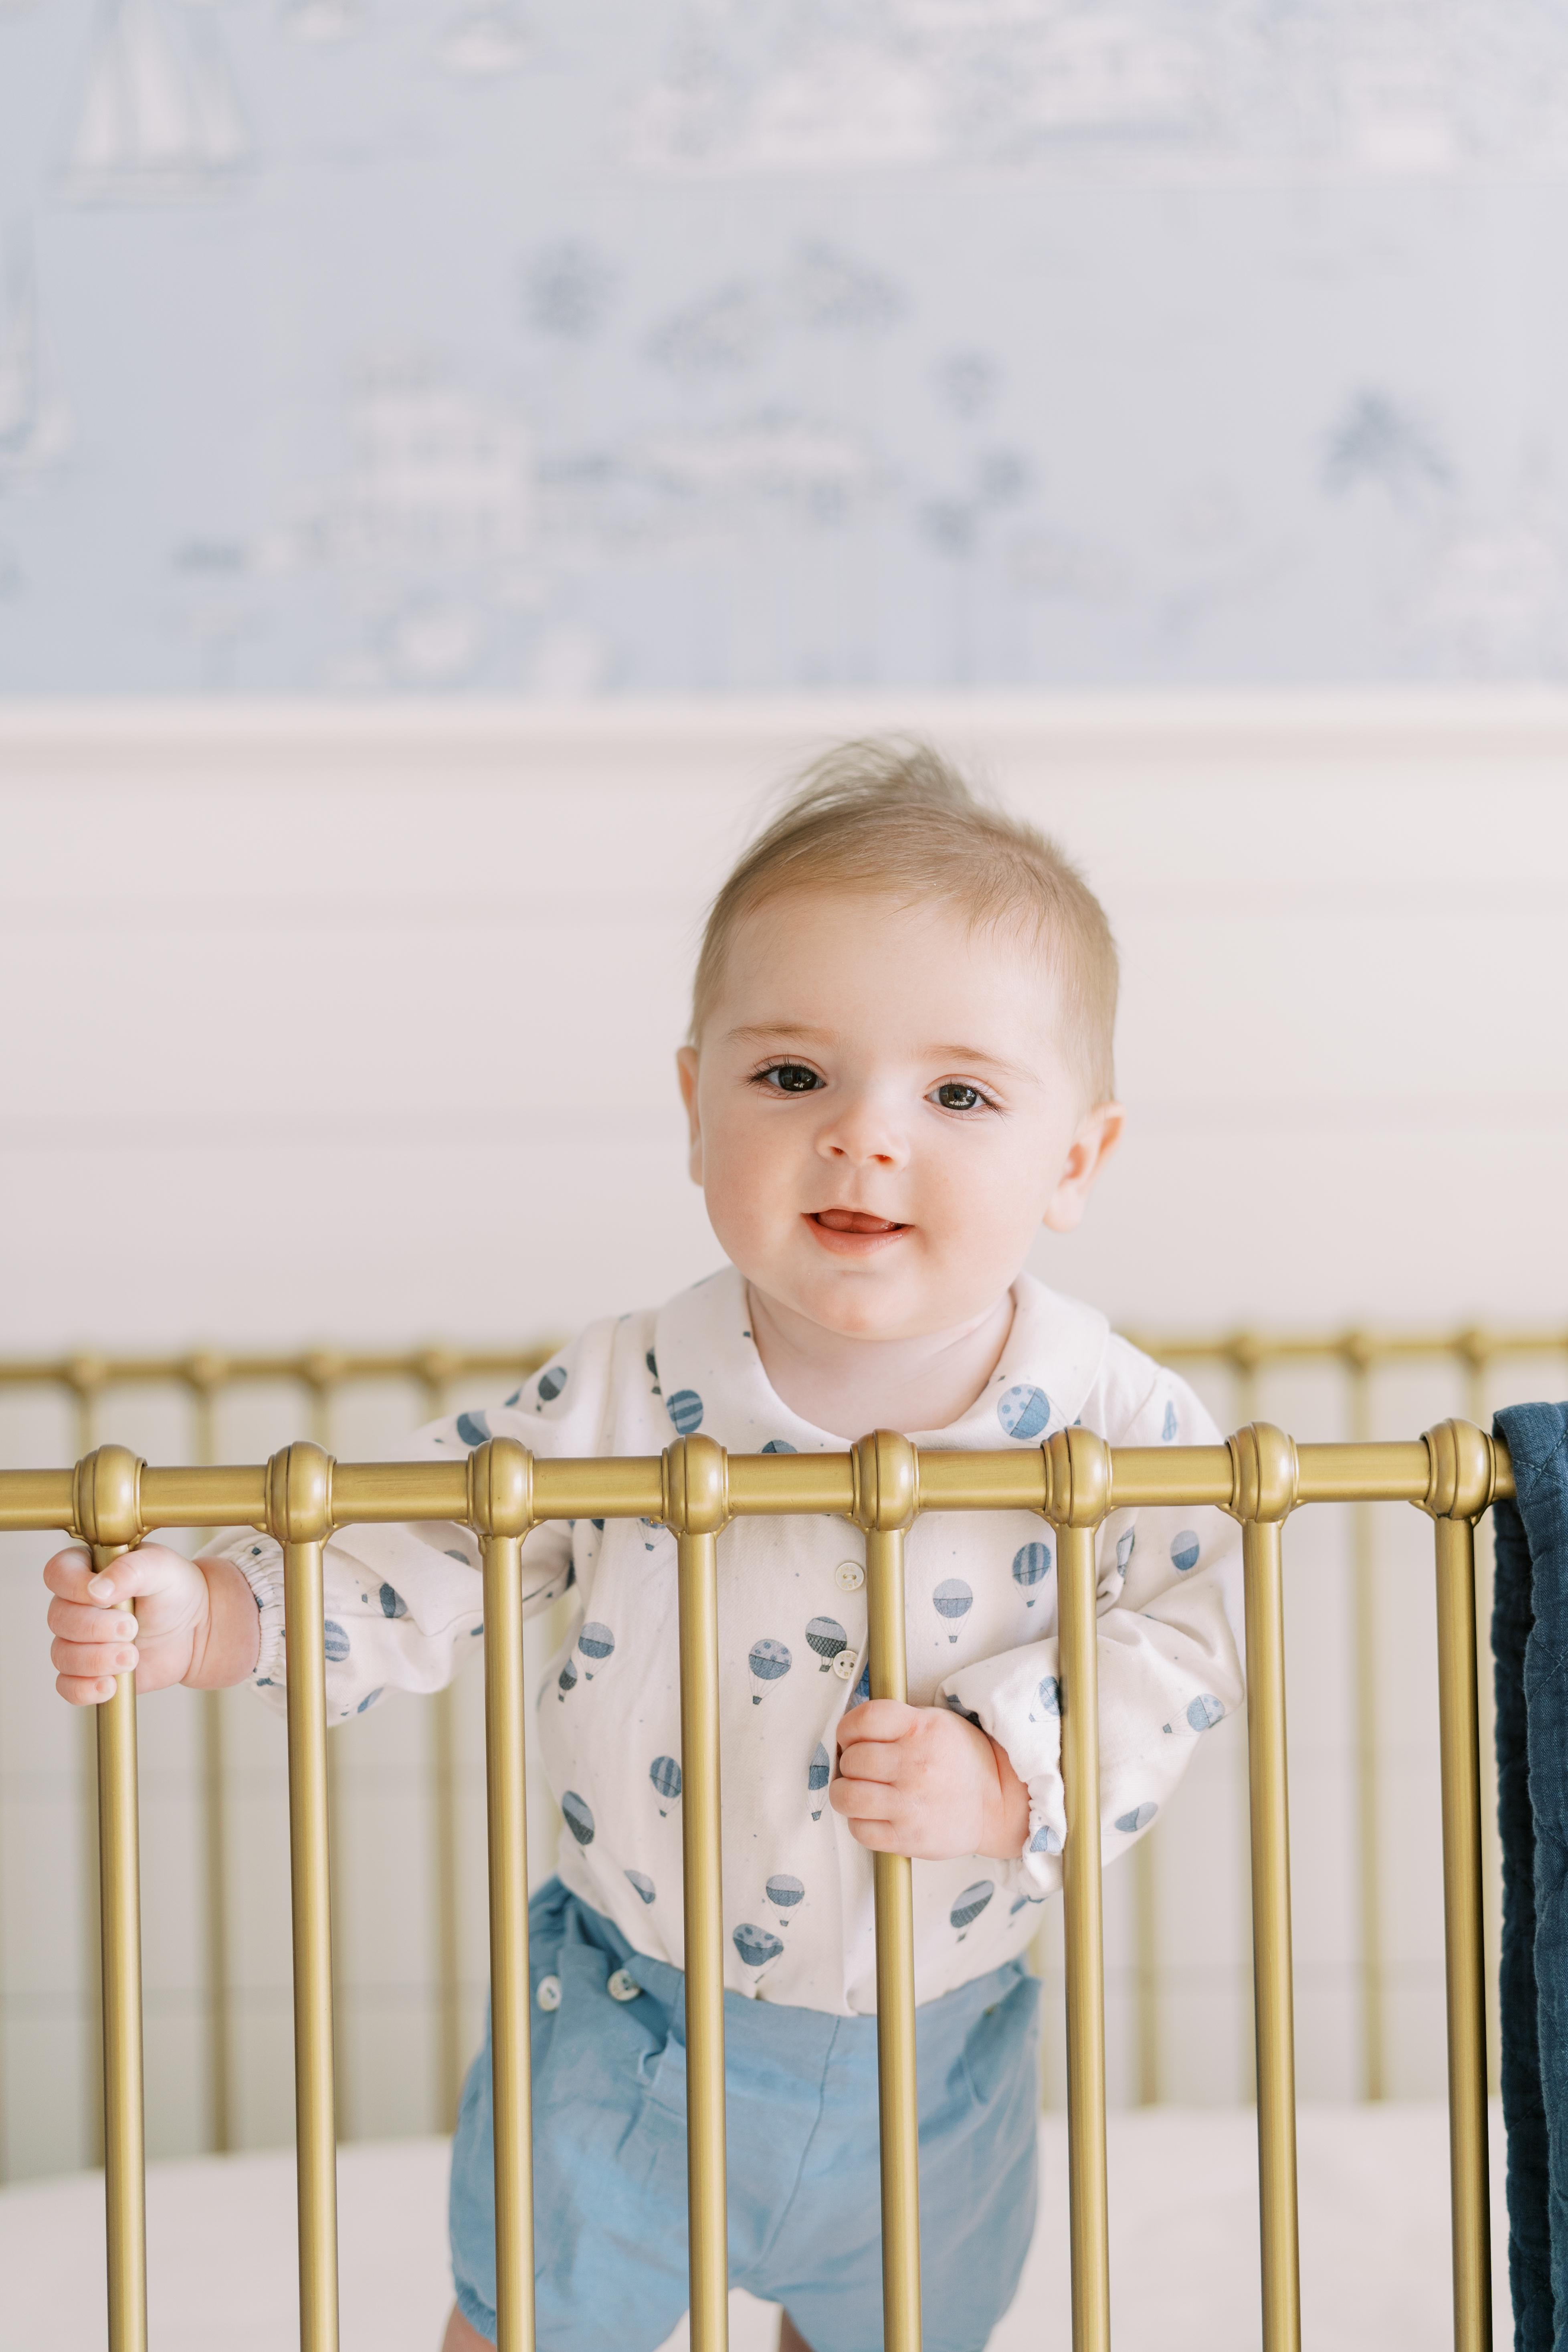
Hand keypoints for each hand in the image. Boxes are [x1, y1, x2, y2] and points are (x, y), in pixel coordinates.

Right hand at [43, 1544, 259, 1704]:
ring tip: (132, 1656)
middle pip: (59, 1618)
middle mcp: (76, 1605)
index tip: (105, 1599)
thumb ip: (130, 1570)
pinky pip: (68, 1687)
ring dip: (97, 1659)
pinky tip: (111, 1686)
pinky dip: (85, 1689)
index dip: (73, 1587)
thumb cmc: (175, 1591)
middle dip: (96, 1628)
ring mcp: (79, 1640)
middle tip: (132, 1629)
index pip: (57, 1574)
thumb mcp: (162, 1568)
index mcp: (88, 1570)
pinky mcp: (88, 1672)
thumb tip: (97, 1589)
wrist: (196, 1628)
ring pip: (62, 1654)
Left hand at [832, 1700, 1029, 1861]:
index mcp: (921, 1729)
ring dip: (846, 1793)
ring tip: (860, 1791)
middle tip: (861, 1768)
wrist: (996, 1802)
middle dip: (850, 1763)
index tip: (850, 1738)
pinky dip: (859, 1822)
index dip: (847, 1729)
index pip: (863, 1719)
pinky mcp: (907, 1838)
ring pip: (846, 1797)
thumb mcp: (935, 1722)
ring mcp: (910, 1804)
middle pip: (851, 1760)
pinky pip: (859, 1830)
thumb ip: (894, 1721)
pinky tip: (874, 1814)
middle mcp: (915, 1765)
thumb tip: (848, 1731)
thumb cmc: (960, 1760)